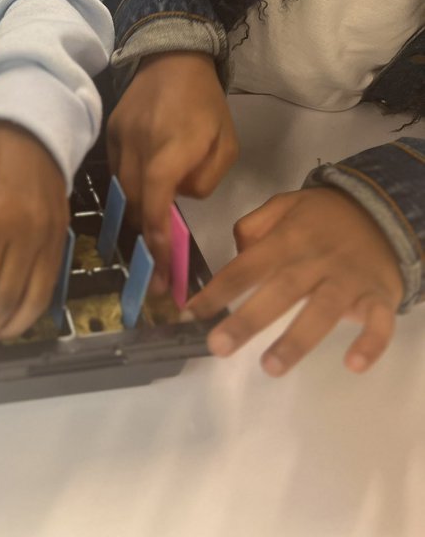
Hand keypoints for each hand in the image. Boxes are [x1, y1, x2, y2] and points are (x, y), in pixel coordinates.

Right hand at [106, 51, 237, 291]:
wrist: (172, 58)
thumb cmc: (206, 103)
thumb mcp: (227, 143)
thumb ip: (207, 178)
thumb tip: (180, 198)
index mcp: (171, 148)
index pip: (156, 200)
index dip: (156, 237)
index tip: (161, 268)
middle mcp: (139, 146)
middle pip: (135, 203)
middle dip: (145, 240)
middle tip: (157, 273)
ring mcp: (119, 139)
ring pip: (122, 191)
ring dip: (136, 217)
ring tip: (148, 243)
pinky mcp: (110, 133)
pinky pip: (116, 172)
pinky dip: (128, 191)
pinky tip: (139, 202)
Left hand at [186, 187, 403, 375]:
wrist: (381, 211)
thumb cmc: (322, 217)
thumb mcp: (284, 206)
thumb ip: (254, 227)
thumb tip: (234, 254)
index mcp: (286, 240)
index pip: (245, 267)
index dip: (217, 291)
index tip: (190, 315)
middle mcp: (314, 261)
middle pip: (279, 291)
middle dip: (247, 320)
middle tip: (218, 347)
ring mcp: (348, 280)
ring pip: (322, 310)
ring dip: (297, 339)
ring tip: (270, 366)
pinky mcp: (379, 296)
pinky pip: (379, 322)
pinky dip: (370, 343)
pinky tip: (354, 364)